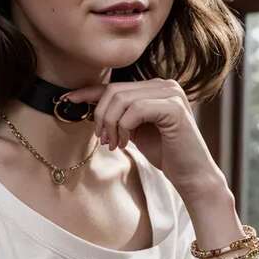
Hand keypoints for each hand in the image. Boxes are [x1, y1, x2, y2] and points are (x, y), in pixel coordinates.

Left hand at [61, 77, 229, 199]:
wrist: (191, 174)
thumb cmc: (165, 153)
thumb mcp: (134, 130)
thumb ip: (119, 115)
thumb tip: (89, 105)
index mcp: (155, 87)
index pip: (115, 85)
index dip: (89, 92)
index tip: (67, 100)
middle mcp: (165, 84)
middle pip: (115, 90)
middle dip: (101, 116)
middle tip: (103, 141)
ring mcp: (171, 93)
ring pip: (122, 99)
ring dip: (111, 125)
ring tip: (115, 144)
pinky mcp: (174, 107)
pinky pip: (136, 110)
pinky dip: (124, 127)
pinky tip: (127, 143)